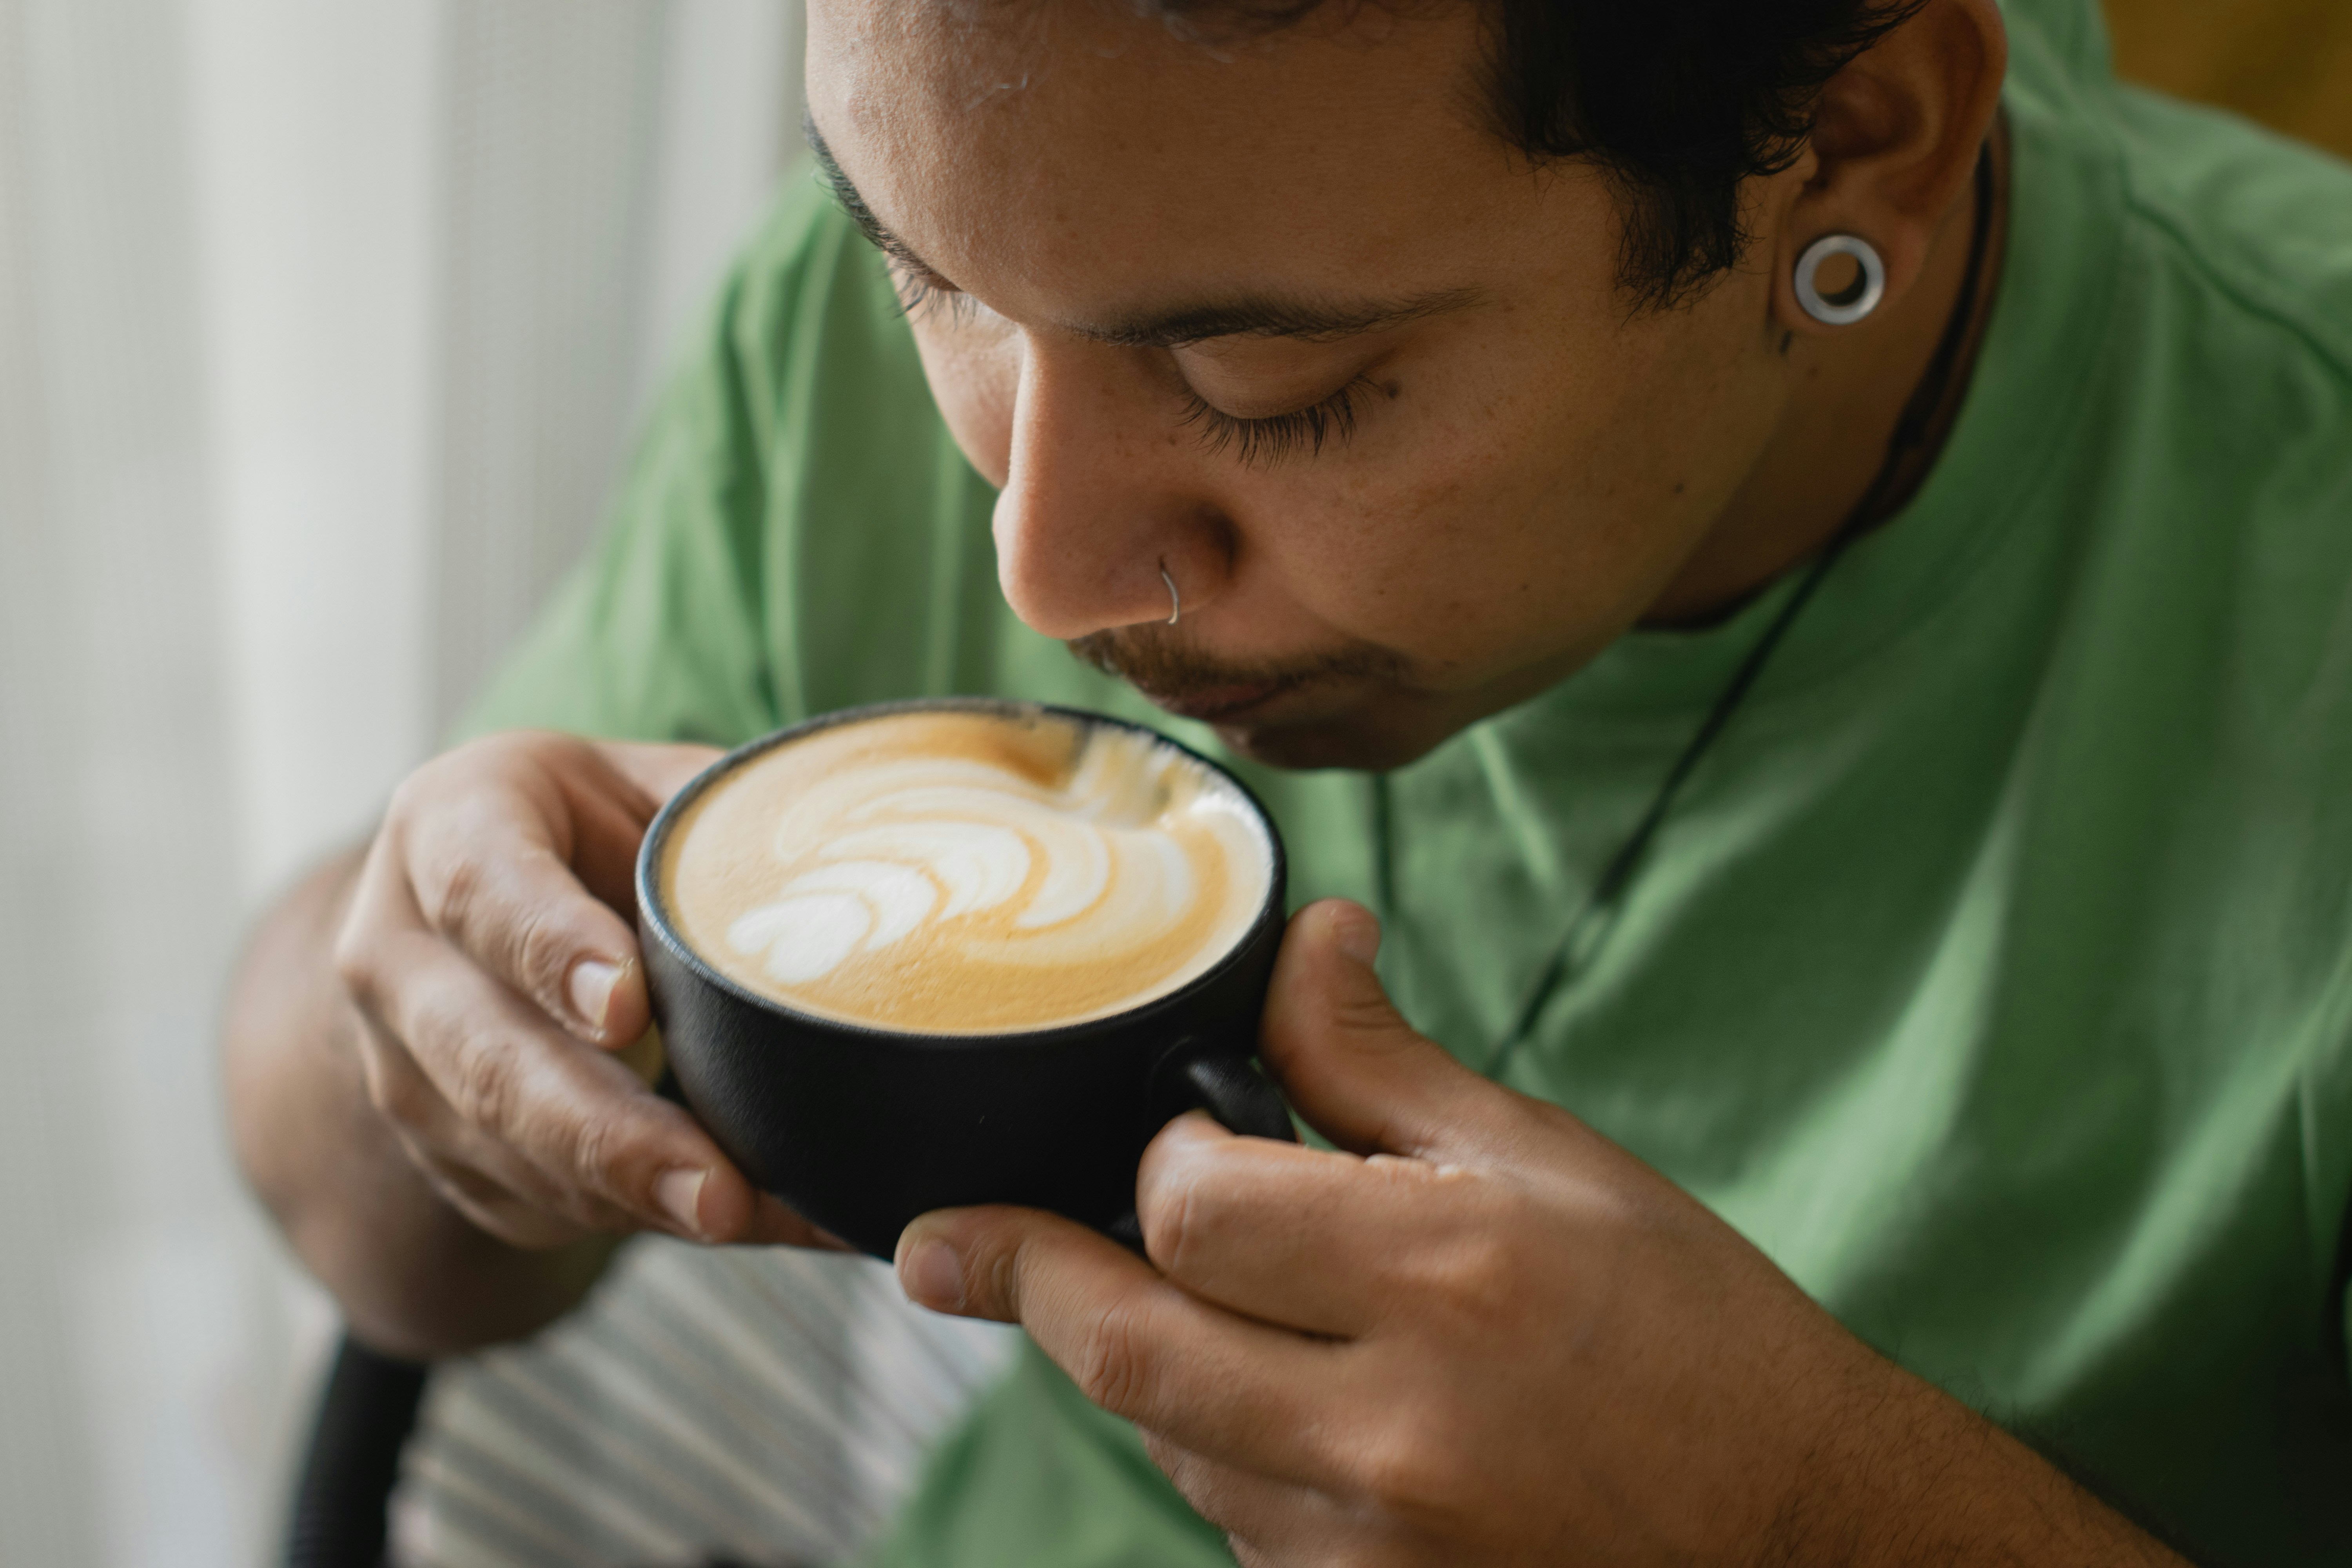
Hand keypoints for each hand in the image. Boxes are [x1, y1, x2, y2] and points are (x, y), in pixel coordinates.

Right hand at [334, 731, 821, 1251]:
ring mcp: (405, 1067)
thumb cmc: (601, 829)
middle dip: (605, 1133)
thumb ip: (731, 820)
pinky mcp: (446, 1151)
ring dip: (631, 1196)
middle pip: (489, 1054)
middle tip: (715, 1188)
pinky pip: (540, 1202)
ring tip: (748, 1217)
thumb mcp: (650, 790)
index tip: (626, 1010)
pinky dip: (644, 1217)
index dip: (550, 948)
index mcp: (447, 826)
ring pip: (511, 1150)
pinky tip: (749, 1221)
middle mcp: (397, 951)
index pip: (484, 886)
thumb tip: (877, 874)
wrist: (498, 905)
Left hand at [894, 901, 2177, 1566]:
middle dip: (1027, 1280)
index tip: (1173, 1152)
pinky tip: (1294, 1415)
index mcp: (1448, 1279)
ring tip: (1201, 1311)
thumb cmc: (1691, 1328)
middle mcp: (1396, 1429)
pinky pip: (1235, 1524)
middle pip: (1126, 1346)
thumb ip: (1389, 1066)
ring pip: (1171, 1441)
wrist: (1808, 1534)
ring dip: (1152, 1368)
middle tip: (947, 1250)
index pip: (1192, 1213)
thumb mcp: (1554, 1164)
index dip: (1158, 1168)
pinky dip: (1227, 1458)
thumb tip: (1310, 942)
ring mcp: (1374, 1550)